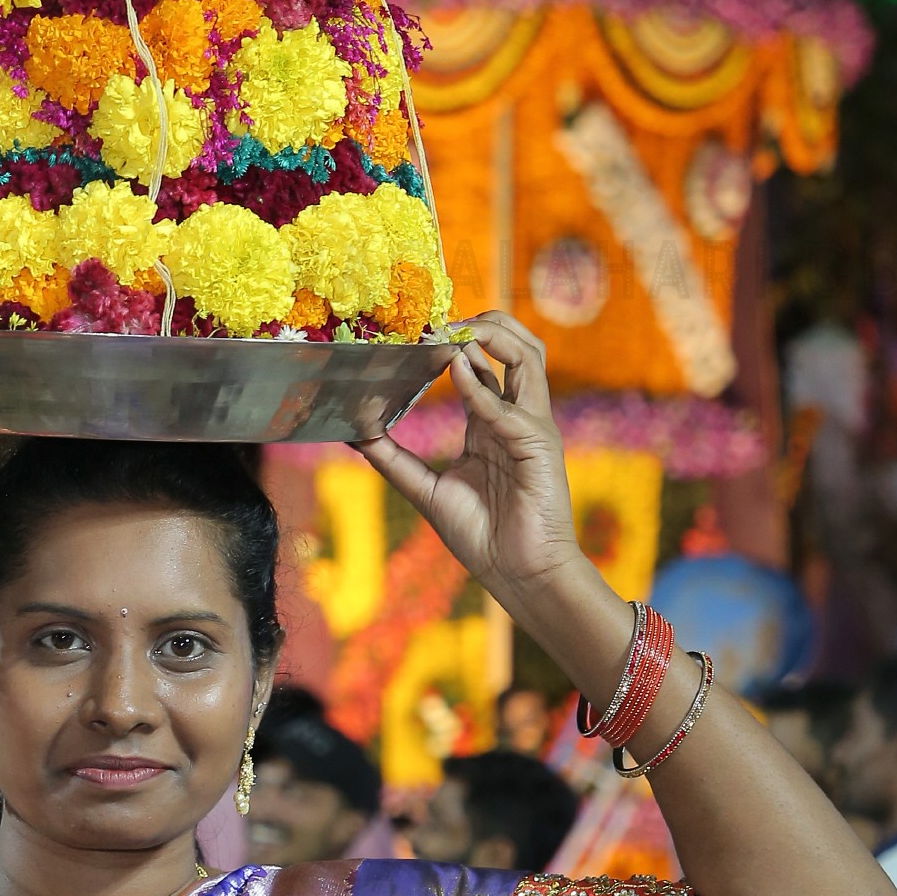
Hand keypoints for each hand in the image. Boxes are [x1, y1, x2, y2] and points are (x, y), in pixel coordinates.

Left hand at [357, 312, 637, 697]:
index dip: (452, 341)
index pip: (480, 363)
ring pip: (528, 357)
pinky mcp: (541, 445)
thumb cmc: (484, 536)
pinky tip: (456, 372)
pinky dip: (483, 387)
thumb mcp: (426, 490)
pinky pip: (512, 406)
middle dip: (482, 323)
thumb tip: (355, 431)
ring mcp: (532, 426)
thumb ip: (392, 458)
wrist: (519, 575)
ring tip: (455, 330)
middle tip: (440, 320)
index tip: (414, 332)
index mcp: (490, 422)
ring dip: (493, 335)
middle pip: (515, 346)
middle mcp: (514, 416)